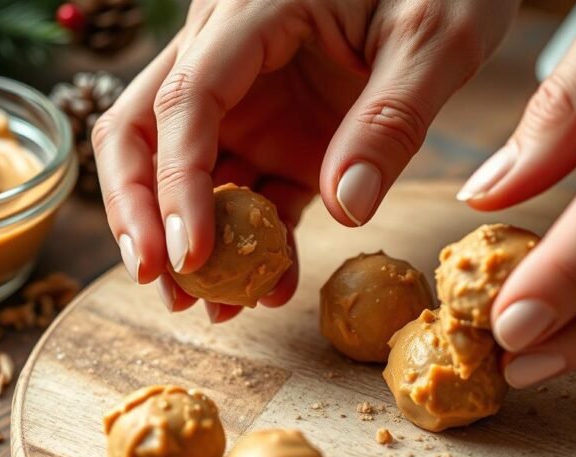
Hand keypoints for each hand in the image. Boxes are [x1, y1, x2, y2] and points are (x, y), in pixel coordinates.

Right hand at [93, 0, 518, 321]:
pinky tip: (273, 287)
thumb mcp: (435, 35)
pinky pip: (255, 190)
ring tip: (214, 307)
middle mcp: (229, 55)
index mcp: (249, 13)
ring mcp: (251, 99)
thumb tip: (346, 209)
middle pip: (143, 131)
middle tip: (164, 281)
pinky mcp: (282, 132)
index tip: (192, 255)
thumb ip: (390, 118)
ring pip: (187, 172)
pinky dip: (256, 239)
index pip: (186, 102)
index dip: (177, 183)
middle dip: (141, 210)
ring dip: (193, 238)